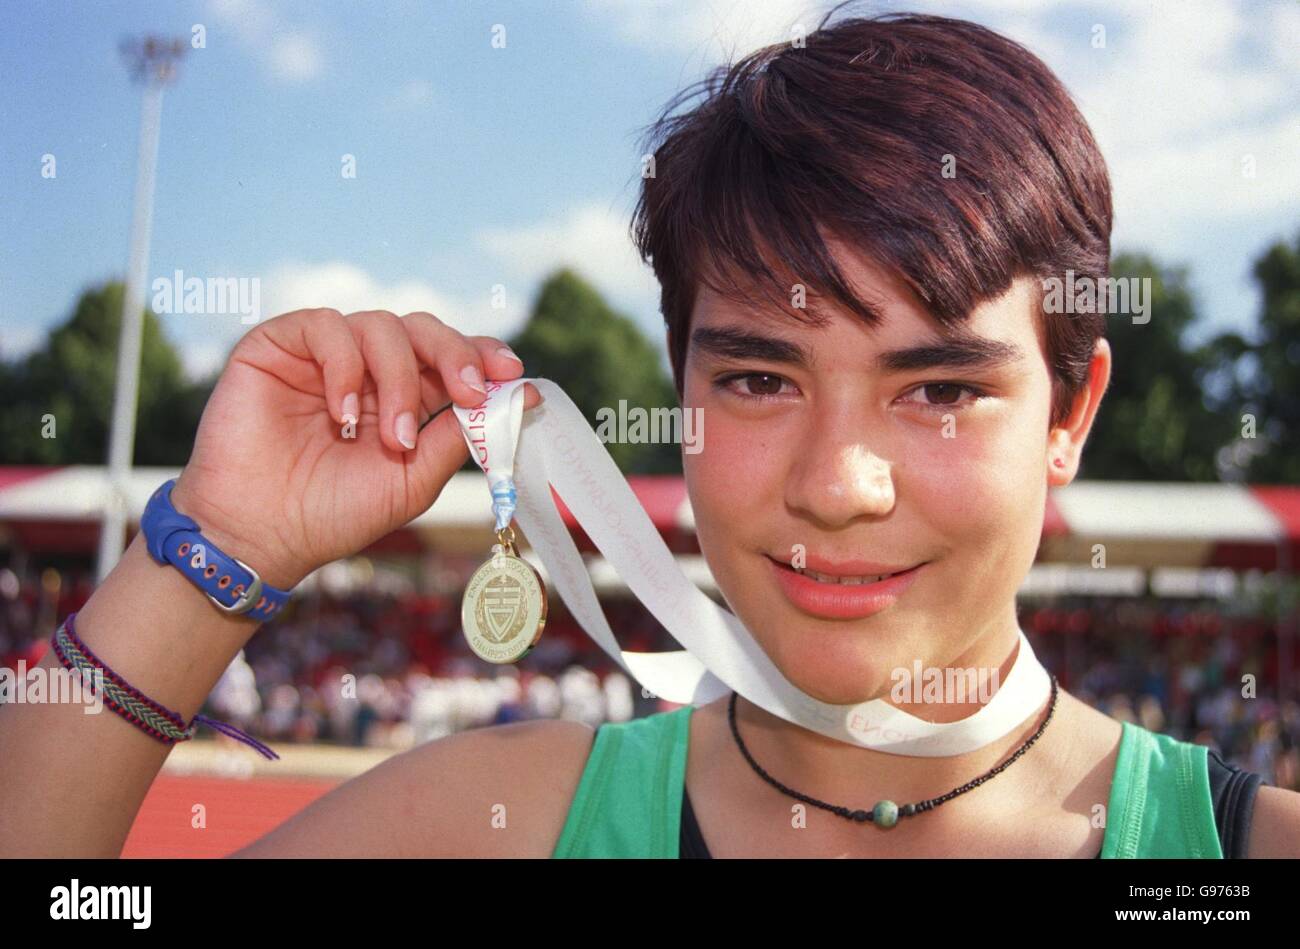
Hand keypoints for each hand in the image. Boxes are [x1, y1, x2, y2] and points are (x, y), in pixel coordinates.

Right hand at [169, 308, 540, 588]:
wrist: (261, 534)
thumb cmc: (334, 513)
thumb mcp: (414, 479)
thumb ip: (460, 435)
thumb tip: (525, 396)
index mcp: (404, 397)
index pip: (450, 356)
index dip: (481, 354)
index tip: (509, 372)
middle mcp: (368, 370)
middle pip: (424, 330)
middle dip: (454, 355)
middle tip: (467, 391)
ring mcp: (324, 355)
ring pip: (381, 326)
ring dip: (397, 379)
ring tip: (391, 438)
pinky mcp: (280, 345)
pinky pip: (327, 327)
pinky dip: (345, 367)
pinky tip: (344, 415)